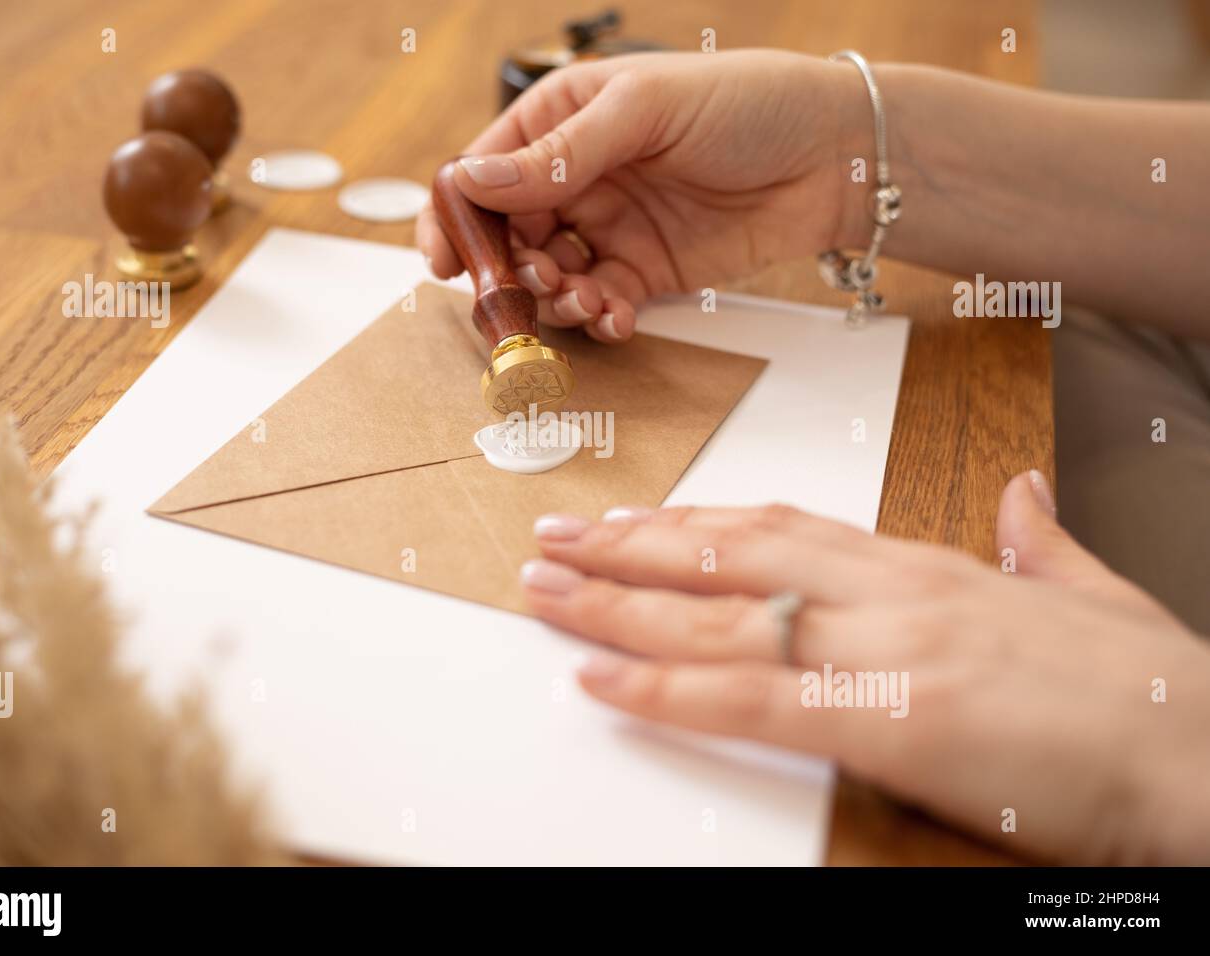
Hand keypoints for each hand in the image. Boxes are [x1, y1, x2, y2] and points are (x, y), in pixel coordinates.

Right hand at [417, 50, 866, 342]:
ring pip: (551, 277)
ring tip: (583, 298)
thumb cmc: (747, 102)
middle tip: (534, 284)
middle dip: (510, 268)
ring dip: (555, 298)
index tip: (445, 258)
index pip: (486, 170)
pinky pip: (601, 303)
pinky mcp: (647, 272)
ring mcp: (612, 227)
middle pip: (511, 235)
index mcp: (564, 119)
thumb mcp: (644, 109)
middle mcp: (579, 177)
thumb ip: (560, 153)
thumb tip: (474, 182)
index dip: (458, 215)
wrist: (835, 153)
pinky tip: (615, 316)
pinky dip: (599, 318)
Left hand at [519, 473, 1209, 863]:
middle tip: (556, 542)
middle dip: (630, 549)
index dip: (697, 522)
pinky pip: (748, 698)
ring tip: (548, 591)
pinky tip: (601, 680)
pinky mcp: (890, 718)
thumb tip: (1025, 497)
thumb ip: (1039, 544)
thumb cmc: (1151, 695)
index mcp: (929, 566)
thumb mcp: (1088, 599)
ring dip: (618, 604)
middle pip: (730, 555)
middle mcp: (893, 591)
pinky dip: (664, 690)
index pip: (783, 527)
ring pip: (718, 615)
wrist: (1209, 754)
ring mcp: (887, 647)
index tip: (634, 519)